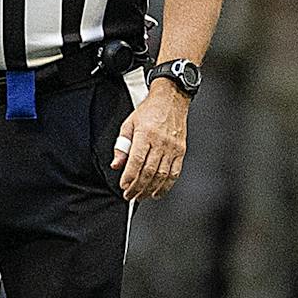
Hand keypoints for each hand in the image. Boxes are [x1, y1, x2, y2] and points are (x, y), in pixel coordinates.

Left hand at [112, 82, 188, 200]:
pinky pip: (175, 172)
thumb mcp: (128, 125)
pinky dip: (166, 185)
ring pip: (162, 174)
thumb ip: (121, 146)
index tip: (123, 186)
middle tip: (129, 196)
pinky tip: (158, 192)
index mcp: (145, 134)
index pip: (136, 161)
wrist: (171, 101)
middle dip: (138, 187)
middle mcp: (160, 142)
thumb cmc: (148, 112)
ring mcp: (172, 148)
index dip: (129, 176)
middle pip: (149, 171)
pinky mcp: (181, 151)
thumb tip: (116, 165)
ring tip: (141, 197)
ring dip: (151, 189)